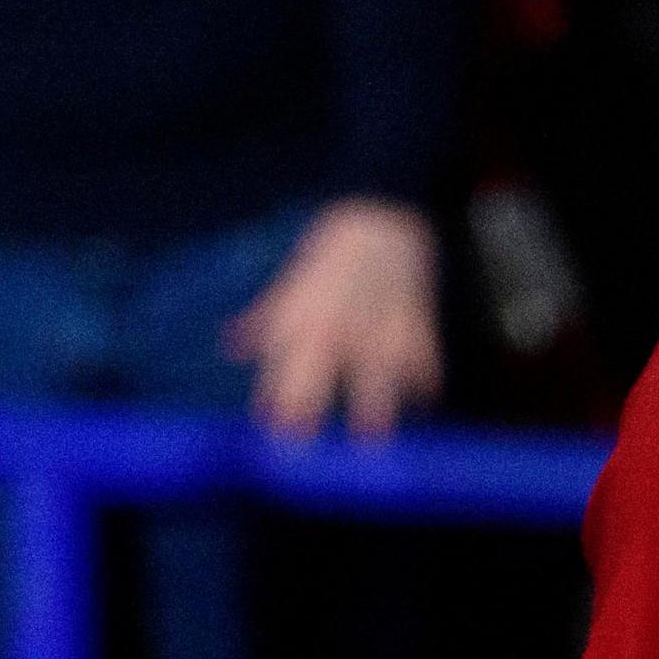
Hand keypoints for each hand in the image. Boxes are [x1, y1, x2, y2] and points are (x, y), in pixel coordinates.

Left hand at [225, 198, 440, 438]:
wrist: (383, 215)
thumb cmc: (332, 251)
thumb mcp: (293, 282)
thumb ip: (266, 319)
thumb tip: (234, 346)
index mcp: (301, 319)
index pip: (280, 366)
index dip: (273, 401)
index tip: (271, 430)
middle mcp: (333, 327)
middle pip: (316, 373)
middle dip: (306, 408)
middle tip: (301, 443)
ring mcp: (375, 326)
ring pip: (374, 373)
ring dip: (375, 406)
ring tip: (374, 438)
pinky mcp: (413, 320)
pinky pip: (421, 355)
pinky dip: (424, 378)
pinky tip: (424, 399)